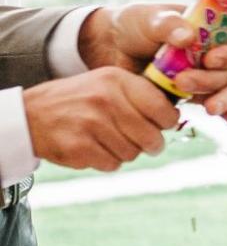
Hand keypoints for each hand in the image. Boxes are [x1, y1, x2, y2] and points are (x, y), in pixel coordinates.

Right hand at [23, 67, 179, 171]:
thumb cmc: (80, 100)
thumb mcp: (107, 83)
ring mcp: (91, 124)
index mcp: (116, 80)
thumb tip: (176, 115)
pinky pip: (113, 165)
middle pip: (152, 137)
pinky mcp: (79, 148)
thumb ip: (141, 94)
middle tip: (147, 143)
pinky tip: (95, 148)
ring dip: (127, 152)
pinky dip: (108, 161)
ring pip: (133, 154)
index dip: (168, 121)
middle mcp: (105, 100)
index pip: (162, 108)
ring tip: (110, 140)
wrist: (31, 115)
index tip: (163, 124)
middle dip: (152, 144)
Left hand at [78, 2, 226, 123]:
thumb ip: (169, 24)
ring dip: (218, 99)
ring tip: (203, 107)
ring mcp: (204, 74)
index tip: (211, 59)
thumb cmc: (134, 24)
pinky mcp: (192, 93)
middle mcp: (214, 52)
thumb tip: (188, 37)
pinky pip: (213, 103)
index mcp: (212, 29)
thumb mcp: (149, 17)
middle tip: (182, 81)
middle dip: (210, 80)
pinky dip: (226, 113)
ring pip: (224, 90)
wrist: (111, 48)